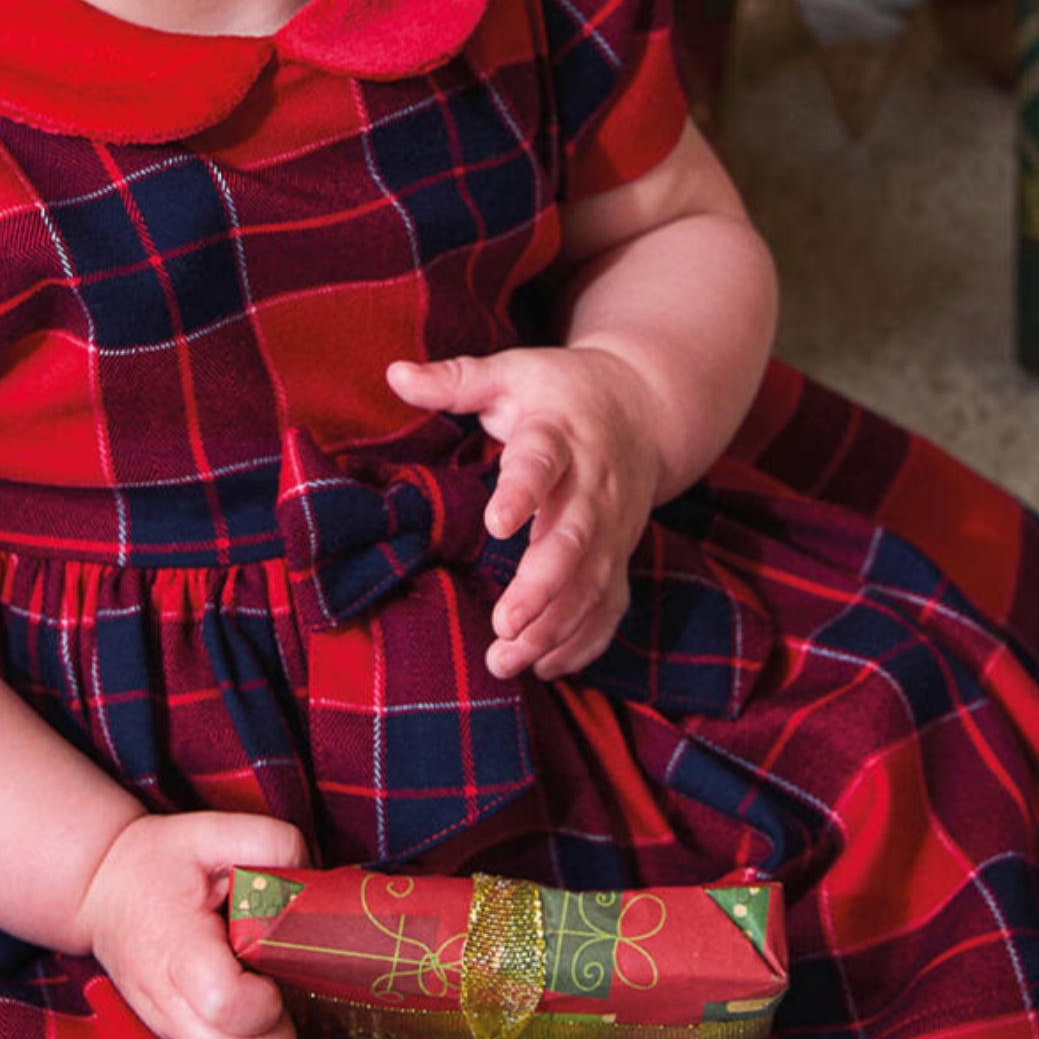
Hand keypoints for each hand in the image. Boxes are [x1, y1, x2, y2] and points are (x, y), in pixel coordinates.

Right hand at [80, 810, 308, 1038]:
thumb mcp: (214, 829)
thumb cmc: (162, 860)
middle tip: (288, 1001)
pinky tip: (262, 1037)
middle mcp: (166, 1000)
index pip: (224, 1002)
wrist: (103, 889)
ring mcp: (165, 1029)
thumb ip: (272, 846)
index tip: (276, 969)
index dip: (265, 1000)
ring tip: (280, 1021)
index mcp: (177, 945)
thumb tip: (316, 882)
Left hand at [387, 347, 663, 681]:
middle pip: (574, 539)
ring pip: (593, 584)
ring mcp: (613, 528)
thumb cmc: (561, 392)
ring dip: (556, 626)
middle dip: (542, 585)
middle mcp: (593, 487)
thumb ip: (455, 379)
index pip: (542, 463)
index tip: (495, 522)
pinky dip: (585, 640)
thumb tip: (394, 373)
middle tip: (504, 622)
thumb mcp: (512, 373)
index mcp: (560, 435)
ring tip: (507, 659)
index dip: (522, 492)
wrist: (645, 408)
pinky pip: (611, 606)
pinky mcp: (620, 555)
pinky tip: (546, 666)